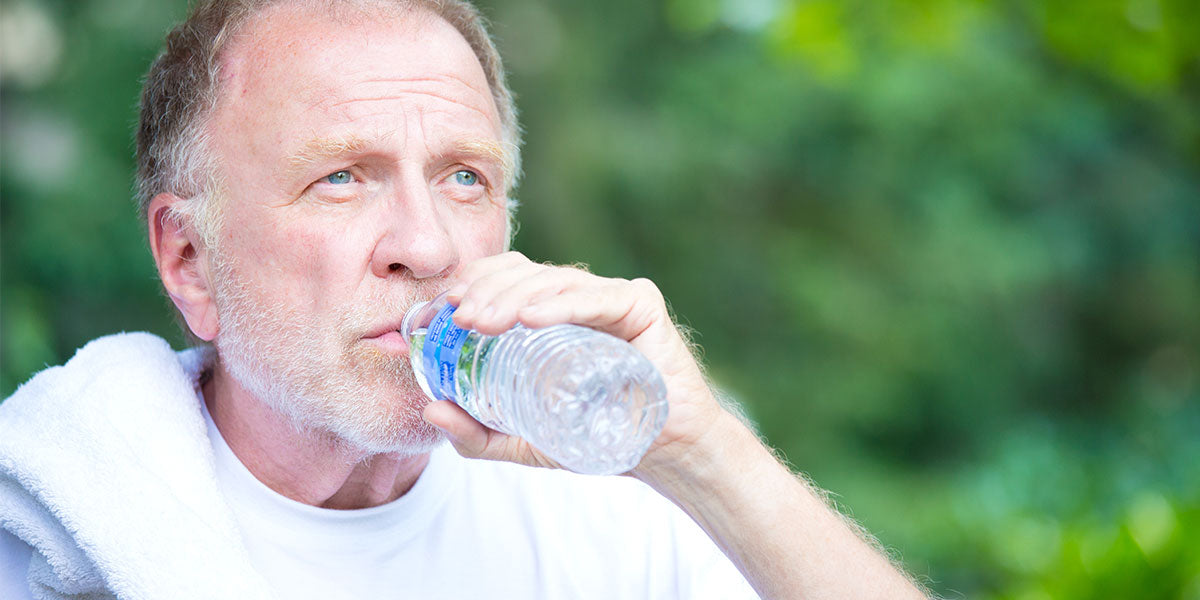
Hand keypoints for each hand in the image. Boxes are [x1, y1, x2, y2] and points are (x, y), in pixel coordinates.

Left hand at [421, 251, 726, 475]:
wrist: (665, 455)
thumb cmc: (600, 436)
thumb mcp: (525, 442)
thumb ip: (478, 434)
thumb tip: (431, 411)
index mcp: (551, 312)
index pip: (504, 279)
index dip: (470, 286)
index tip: (438, 314)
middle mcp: (579, 296)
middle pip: (523, 274)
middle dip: (483, 291)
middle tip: (456, 320)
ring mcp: (611, 295)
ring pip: (553, 280)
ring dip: (511, 297)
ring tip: (481, 322)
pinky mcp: (641, 304)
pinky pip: (596, 297)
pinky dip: (561, 304)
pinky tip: (531, 318)